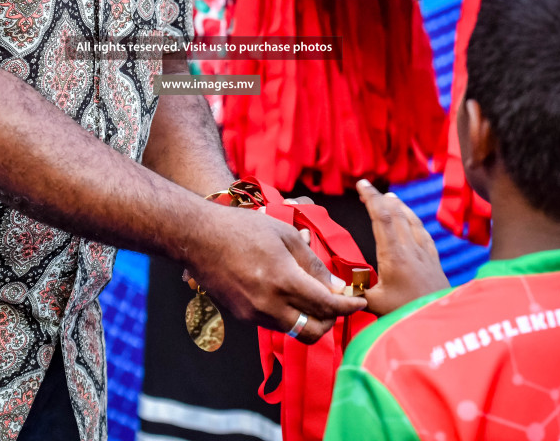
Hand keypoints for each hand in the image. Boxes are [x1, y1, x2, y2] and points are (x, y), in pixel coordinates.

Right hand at [187, 203, 366, 343]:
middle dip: (331, 321)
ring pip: (293, 331)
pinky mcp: (242, 316)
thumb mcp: (285, 236)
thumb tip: (336, 285)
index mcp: (284, 281)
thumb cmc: (243, 228)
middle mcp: (269, 305)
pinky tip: (289, 295)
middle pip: (313, 331)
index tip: (360, 302)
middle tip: (337, 304)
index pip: (327, 306)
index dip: (348, 306)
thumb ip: (313, 264)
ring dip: (310, 320)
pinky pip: (274, 324)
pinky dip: (288, 316)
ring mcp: (253, 314)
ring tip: (315, 298)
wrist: (198, 237)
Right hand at [356, 179, 448, 314]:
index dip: (372, 198)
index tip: (362, 184)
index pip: (382, 217)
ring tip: (391, 198)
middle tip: (369, 188)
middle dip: (381, 198)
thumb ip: (355, 292)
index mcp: (393, 254)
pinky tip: (414, 222)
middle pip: (397, 214)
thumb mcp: (375, 304)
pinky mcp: (434, 262)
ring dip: (400, 207)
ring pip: (412, 221)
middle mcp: (410, 249)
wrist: (438, 321)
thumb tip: (336, 288)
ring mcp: (425, 254)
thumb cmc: (406, 313)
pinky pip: (424, 233)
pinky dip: (415, 221)